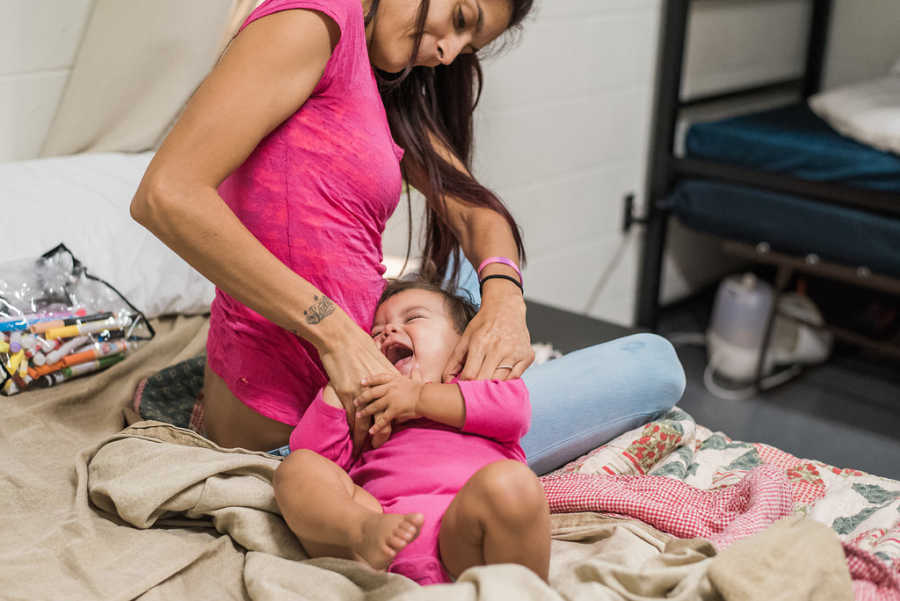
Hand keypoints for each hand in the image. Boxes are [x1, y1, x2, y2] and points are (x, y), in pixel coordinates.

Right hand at [316, 318, 398, 451]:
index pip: (395, 404)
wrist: (339, 337)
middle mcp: (379, 389)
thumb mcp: (376, 355)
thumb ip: (381, 369)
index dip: (396, 417)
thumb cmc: (356, 342)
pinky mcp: (347, 394)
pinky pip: (353, 419)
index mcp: (387, 378)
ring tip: (367, 449)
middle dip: (384, 432)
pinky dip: (355, 432)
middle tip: (382, 444)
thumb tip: (384, 374)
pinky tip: (355, 441)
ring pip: (369, 422)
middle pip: (385, 416)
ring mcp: (363, 393)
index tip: (396, 427)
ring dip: (368, 437)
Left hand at [354, 367, 425, 435]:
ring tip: (359, 415)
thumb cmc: (423, 389)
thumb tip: (417, 365)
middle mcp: (390, 389)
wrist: (426, 397)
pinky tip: (371, 431)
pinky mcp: (394, 410)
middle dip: (362, 398)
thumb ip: (415, 373)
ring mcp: (391, 399)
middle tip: (355, 402)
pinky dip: (376, 426)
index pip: (379, 378)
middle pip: (372, 393)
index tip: (361, 382)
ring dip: (365, 411)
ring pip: (374, 406)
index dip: (369, 380)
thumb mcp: (417, 378)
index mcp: (395, 380)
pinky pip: (383, 419)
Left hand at [442, 286, 532, 381]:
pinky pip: (515, 378)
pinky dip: (507, 382)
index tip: (461, 388)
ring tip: (485, 386)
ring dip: (492, 386)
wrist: (506, 308)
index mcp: (480, 343)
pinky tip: (500, 379)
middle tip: (472, 392)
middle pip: (486, 380)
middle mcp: (499, 348)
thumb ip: (454, 361)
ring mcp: (515, 352)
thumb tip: (446, 382)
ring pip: (501, 381)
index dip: (464, 385)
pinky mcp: (527, 356)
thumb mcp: (465, 339)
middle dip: (477, 389)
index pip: (470, 375)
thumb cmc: (483, 325)